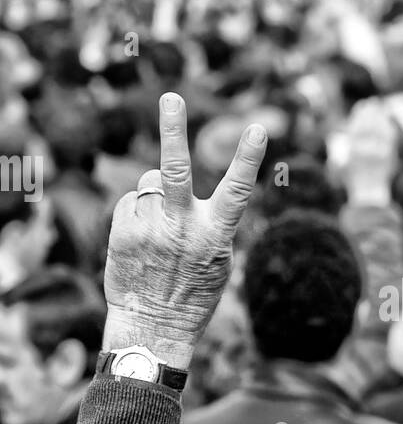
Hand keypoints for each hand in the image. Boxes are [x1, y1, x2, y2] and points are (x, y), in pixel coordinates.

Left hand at [102, 92, 266, 369]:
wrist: (153, 326)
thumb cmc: (193, 292)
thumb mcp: (218, 260)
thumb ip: (208, 222)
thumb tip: (173, 187)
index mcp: (214, 234)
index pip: (237, 190)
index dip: (248, 158)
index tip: (258, 129)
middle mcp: (181, 227)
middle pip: (176, 169)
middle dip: (174, 129)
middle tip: (171, 97)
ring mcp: (149, 229)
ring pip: (151, 184)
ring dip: (155, 198)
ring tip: (159, 232)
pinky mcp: (123, 232)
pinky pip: (130, 202)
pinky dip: (136, 214)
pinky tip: (141, 241)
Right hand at [342, 99, 398, 206]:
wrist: (368, 190)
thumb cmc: (353, 178)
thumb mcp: (342, 163)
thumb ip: (343, 148)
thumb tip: (339, 134)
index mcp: (353, 150)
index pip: (357, 127)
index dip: (360, 115)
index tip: (361, 106)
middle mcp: (366, 151)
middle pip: (369, 126)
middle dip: (371, 113)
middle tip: (372, 102)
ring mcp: (378, 154)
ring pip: (380, 130)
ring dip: (380, 117)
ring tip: (380, 108)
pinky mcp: (388, 157)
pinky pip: (389, 139)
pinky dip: (388, 129)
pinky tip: (388, 122)